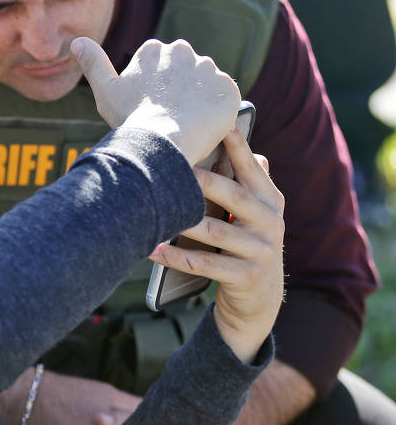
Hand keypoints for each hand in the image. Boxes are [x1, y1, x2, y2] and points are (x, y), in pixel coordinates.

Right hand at [71, 37, 239, 165]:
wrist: (162, 141)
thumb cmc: (130, 117)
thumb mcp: (105, 89)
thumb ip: (93, 62)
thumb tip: (77, 41)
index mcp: (155, 49)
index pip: (161, 67)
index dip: (157, 90)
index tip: (152, 107)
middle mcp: (184, 51)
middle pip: (185, 72)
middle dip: (181, 90)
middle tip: (170, 117)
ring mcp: (208, 69)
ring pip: (205, 85)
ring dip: (199, 100)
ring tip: (187, 124)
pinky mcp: (229, 89)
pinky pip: (225, 99)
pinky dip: (217, 112)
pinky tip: (204, 126)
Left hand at [149, 128, 284, 361]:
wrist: (260, 300)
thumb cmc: (247, 243)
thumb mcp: (257, 213)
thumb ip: (248, 179)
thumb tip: (233, 131)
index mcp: (271, 201)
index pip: (253, 169)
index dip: (239, 148)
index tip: (224, 124)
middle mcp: (271, 222)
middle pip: (233, 196)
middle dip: (204, 181)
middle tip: (175, 167)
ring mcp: (261, 251)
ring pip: (216, 232)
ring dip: (183, 221)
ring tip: (156, 210)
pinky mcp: (247, 277)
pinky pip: (204, 264)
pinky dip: (175, 257)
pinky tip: (153, 250)